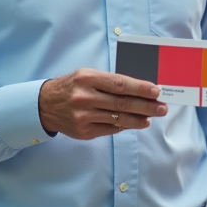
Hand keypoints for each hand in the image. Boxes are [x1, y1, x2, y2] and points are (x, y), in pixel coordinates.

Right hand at [37, 69, 165, 139]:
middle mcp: (85, 98)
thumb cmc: (72, 86)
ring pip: (118, 119)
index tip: (157, 91)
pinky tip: (135, 123)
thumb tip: (140, 89)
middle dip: (146, 106)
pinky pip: (110, 129)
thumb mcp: (87, 75)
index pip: (120, 84)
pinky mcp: (83, 131)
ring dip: (139, 119)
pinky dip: (125, 126)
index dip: (141, 88)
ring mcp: (83, 116)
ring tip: (151, 118)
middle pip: (122, 103)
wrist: (45, 105)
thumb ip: (110, 81)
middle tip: (162, 108)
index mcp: (87, 79)